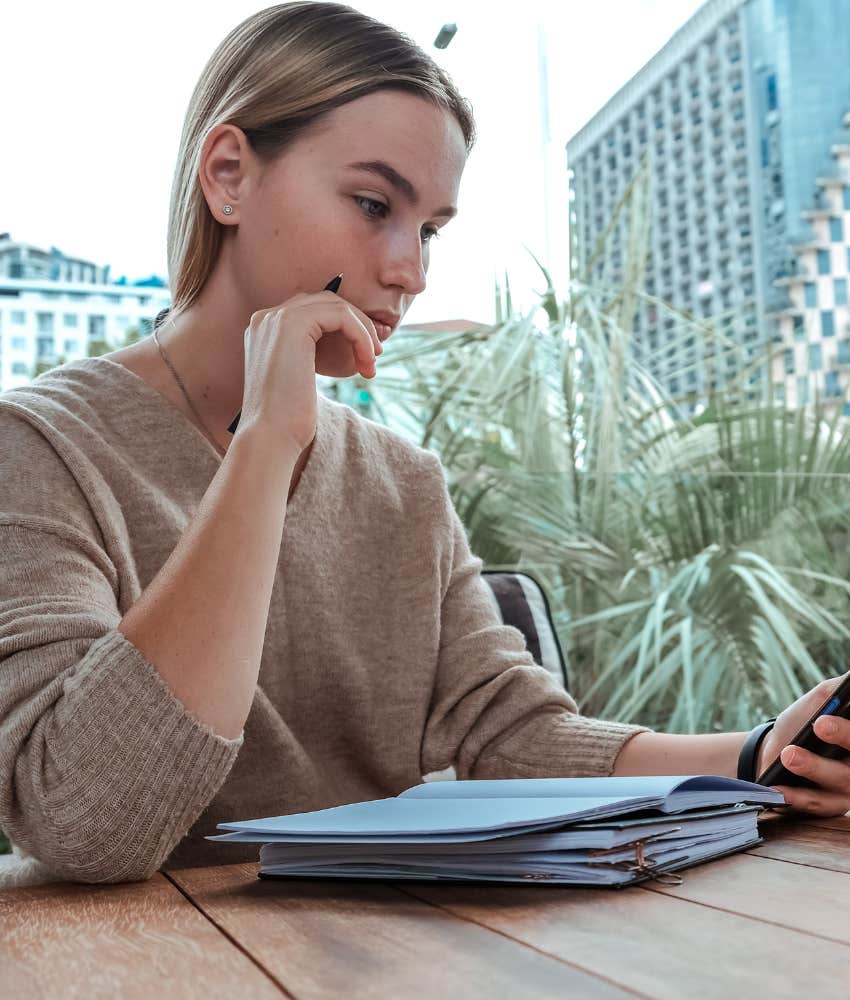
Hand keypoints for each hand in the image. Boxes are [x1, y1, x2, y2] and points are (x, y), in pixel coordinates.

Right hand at [238, 292, 382, 451]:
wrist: (270, 437)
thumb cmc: (287, 420)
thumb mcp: (300, 380)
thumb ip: (311, 356)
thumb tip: (349, 344)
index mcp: (265, 331)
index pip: (313, 312)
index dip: (345, 328)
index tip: (364, 356)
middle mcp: (266, 319)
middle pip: (325, 302)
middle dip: (357, 326)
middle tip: (373, 357)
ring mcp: (276, 318)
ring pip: (336, 306)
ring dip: (363, 332)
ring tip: (372, 362)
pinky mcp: (292, 324)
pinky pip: (341, 316)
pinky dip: (361, 336)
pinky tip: (366, 361)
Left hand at [757, 671, 849, 816]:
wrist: (774, 748)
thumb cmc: (803, 721)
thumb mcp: (821, 699)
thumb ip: (839, 690)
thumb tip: (848, 681)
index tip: (830, 715)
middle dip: (845, 736)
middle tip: (821, 724)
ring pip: (840, 779)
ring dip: (814, 766)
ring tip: (789, 754)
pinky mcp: (830, 806)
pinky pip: (816, 803)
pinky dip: (797, 796)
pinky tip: (779, 788)